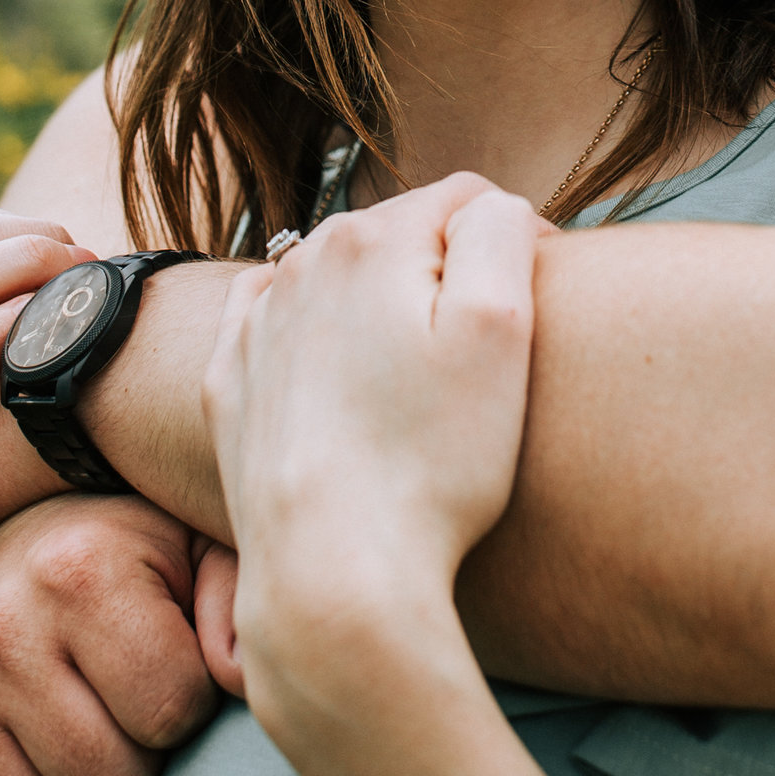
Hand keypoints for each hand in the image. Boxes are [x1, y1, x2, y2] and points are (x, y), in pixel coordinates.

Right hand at [0, 495, 222, 775]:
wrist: (30, 537)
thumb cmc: (139, 557)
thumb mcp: (201, 548)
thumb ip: (235, 601)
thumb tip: (240, 678)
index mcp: (80, 571)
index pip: (168, 713)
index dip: (187, 710)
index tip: (174, 673)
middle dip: (138, 764)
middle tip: (129, 717)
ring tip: (87, 738)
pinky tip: (32, 763)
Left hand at [209, 175, 537, 733]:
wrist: (332, 575)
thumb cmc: (434, 462)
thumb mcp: (501, 325)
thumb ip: (500, 229)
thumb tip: (488, 205)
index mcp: (370, 240)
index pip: (468, 201)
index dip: (520, 242)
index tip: (545, 308)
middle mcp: (300, 264)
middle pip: (399, 238)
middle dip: (445, 273)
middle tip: (485, 357)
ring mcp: (256, 326)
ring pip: (338, 283)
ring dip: (380, 308)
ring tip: (417, 383)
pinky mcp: (229, 386)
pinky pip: (279, 334)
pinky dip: (314, 345)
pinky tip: (344, 389)